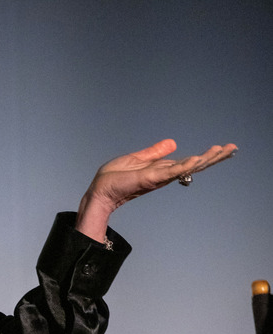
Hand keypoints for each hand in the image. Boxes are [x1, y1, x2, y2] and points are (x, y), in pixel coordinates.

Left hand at [76, 139, 236, 240]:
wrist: (99, 191)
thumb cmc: (113, 178)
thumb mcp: (136, 159)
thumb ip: (154, 152)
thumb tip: (172, 142)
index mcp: (161, 168)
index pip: (188, 161)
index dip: (206, 156)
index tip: (224, 148)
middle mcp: (164, 174)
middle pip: (194, 165)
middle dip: (213, 157)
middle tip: (233, 148)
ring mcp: (159, 177)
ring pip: (187, 167)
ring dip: (205, 159)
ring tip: (223, 150)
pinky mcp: (150, 179)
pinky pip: (171, 171)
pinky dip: (185, 166)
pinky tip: (198, 159)